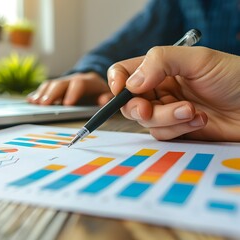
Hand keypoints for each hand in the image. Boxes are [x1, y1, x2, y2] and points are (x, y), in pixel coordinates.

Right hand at [27, 72, 112, 105]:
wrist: (94, 83)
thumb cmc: (100, 93)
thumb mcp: (108, 95)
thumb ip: (106, 98)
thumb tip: (103, 100)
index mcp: (89, 81)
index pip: (80, 83)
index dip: (73, 92)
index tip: (67, 104)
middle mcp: (74, 80)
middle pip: (61, 83)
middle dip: (52, 94)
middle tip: (45, 104)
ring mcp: (63, 82)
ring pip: (51, 84)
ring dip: (42, 93)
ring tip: (35, 103)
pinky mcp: (56, 87)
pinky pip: (45, 88)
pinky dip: (38, 94)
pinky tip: (31, 100)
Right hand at [108, 46, 239, 140]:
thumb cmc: (234, 77)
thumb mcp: (198, 59)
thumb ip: (160, 61)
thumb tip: (130, 82)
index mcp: (159, 68)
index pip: (124, 72)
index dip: (117, 82)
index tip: (120, 90)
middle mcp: (159, 89)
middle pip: (129, 102)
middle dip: (139, 107)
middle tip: (148, 109)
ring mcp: (166, 110)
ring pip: (146, 121)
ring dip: (167, 118)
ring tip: (192, 111)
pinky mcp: (176, 129)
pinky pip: (162, 134)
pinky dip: (178, 128)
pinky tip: (198, 120)